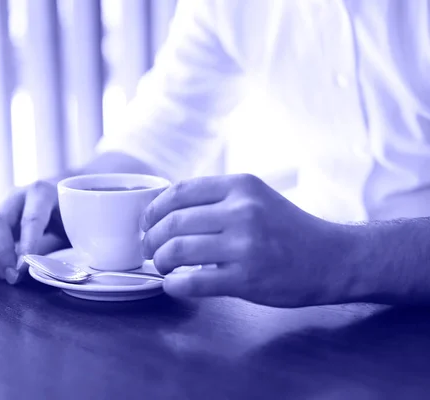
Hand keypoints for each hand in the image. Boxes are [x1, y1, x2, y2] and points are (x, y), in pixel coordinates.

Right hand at [0, 180, 69, 282]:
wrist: (59, 198)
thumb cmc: (70, 214)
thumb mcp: (77, 222)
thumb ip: (75, 237)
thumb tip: (71, 267)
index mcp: (41, 193)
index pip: (31, 219)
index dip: (27, 245)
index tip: (24, 268)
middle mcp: (16, 196)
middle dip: (1, 253)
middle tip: (11, 277)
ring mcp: (0, 206)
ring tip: (6, 276)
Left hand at [141, 174, 357, 306]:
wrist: (331, 258)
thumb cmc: (288, 229)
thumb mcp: (256, 198)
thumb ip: (217, 199)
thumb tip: (166, 210)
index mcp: (240, 186)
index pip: (179, 192)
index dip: (153, 209)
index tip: (146, 223)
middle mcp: (242, 211)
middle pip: (173, 222)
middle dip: (151, 239)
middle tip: (149, 249)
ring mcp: (244, 245)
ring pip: (177, 249)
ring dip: (160, 261)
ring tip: (162, 266)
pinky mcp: (246, 278)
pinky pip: (194, 281)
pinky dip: (174, 285)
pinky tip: (173, 285)